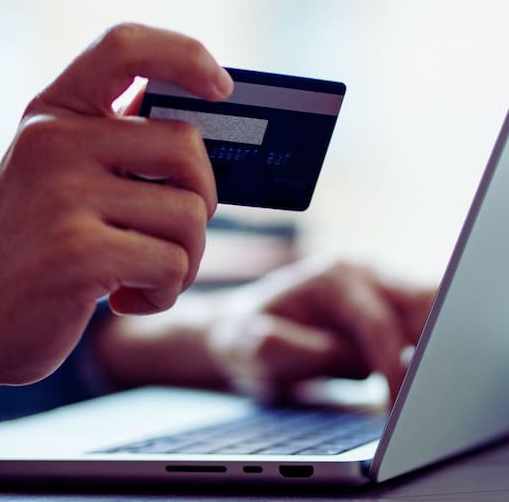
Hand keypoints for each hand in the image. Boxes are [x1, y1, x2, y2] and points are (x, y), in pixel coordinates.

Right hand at [0, 24, 233, 468]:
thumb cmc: (31, 251)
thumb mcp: (56, 179)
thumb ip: (112, 149)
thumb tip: (201, 138)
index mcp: (51, 116)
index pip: (123, 47)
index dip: (184, 54)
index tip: (221, 87)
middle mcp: (52, 142)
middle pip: (186, 146)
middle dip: (200, 201)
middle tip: (171, 234)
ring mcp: (62, 194)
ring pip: (189, 214)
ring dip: (183, 258)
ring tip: (141, 275)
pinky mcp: (77, 252)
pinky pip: (171, 263)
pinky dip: (164, 292)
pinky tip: (125, 298)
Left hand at [205, 258, 435, 401]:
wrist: (243, 331)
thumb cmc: (248, 338)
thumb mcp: (256, 348)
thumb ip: (300, 350)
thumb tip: (348, 355)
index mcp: (332, 277)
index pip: (379, 322)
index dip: (392, 366)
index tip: (397, 404)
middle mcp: (364, 271)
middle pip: (424, 299)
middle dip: (428, 344)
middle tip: (417, 391)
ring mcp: (382, 285)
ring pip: (433, 308)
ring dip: (432, 346)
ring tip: (413, 386)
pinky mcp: (392, 305)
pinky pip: (425, 323)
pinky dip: (426, 349)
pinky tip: (410, 378)